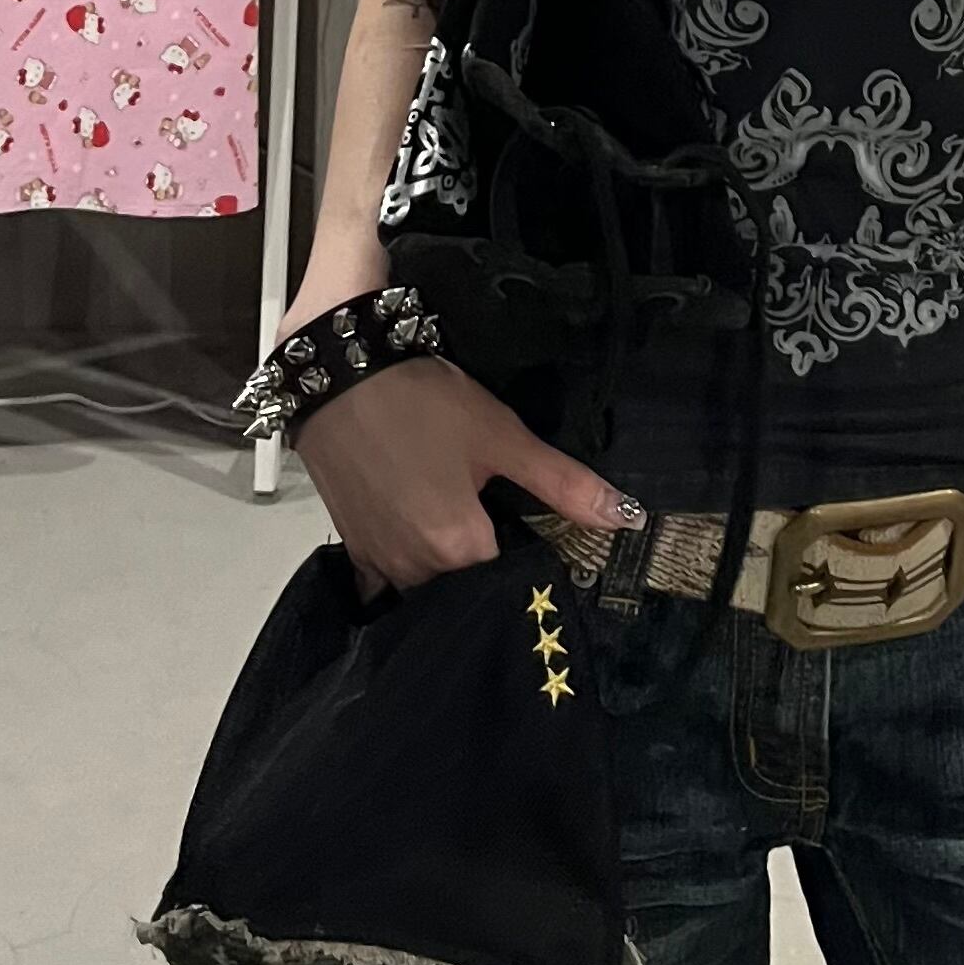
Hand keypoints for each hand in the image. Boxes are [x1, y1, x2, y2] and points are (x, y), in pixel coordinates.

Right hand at [291, 357, 644, 593]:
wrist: (338, 374)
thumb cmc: (422, 402)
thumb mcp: (501, 436)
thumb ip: (563, 484)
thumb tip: (626, 518)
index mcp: (459, 548)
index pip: (508, 584)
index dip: (530, 564)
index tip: (541, 543)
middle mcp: (415, 570)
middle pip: (465, 590)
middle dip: (486, 571)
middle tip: (501, 527)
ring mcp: (378, 563)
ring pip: (426, 586)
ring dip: (448, 570)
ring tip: (465, 524)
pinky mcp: (353, 546)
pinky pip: (385, 578)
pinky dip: (406, 567)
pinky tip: (418, 536)